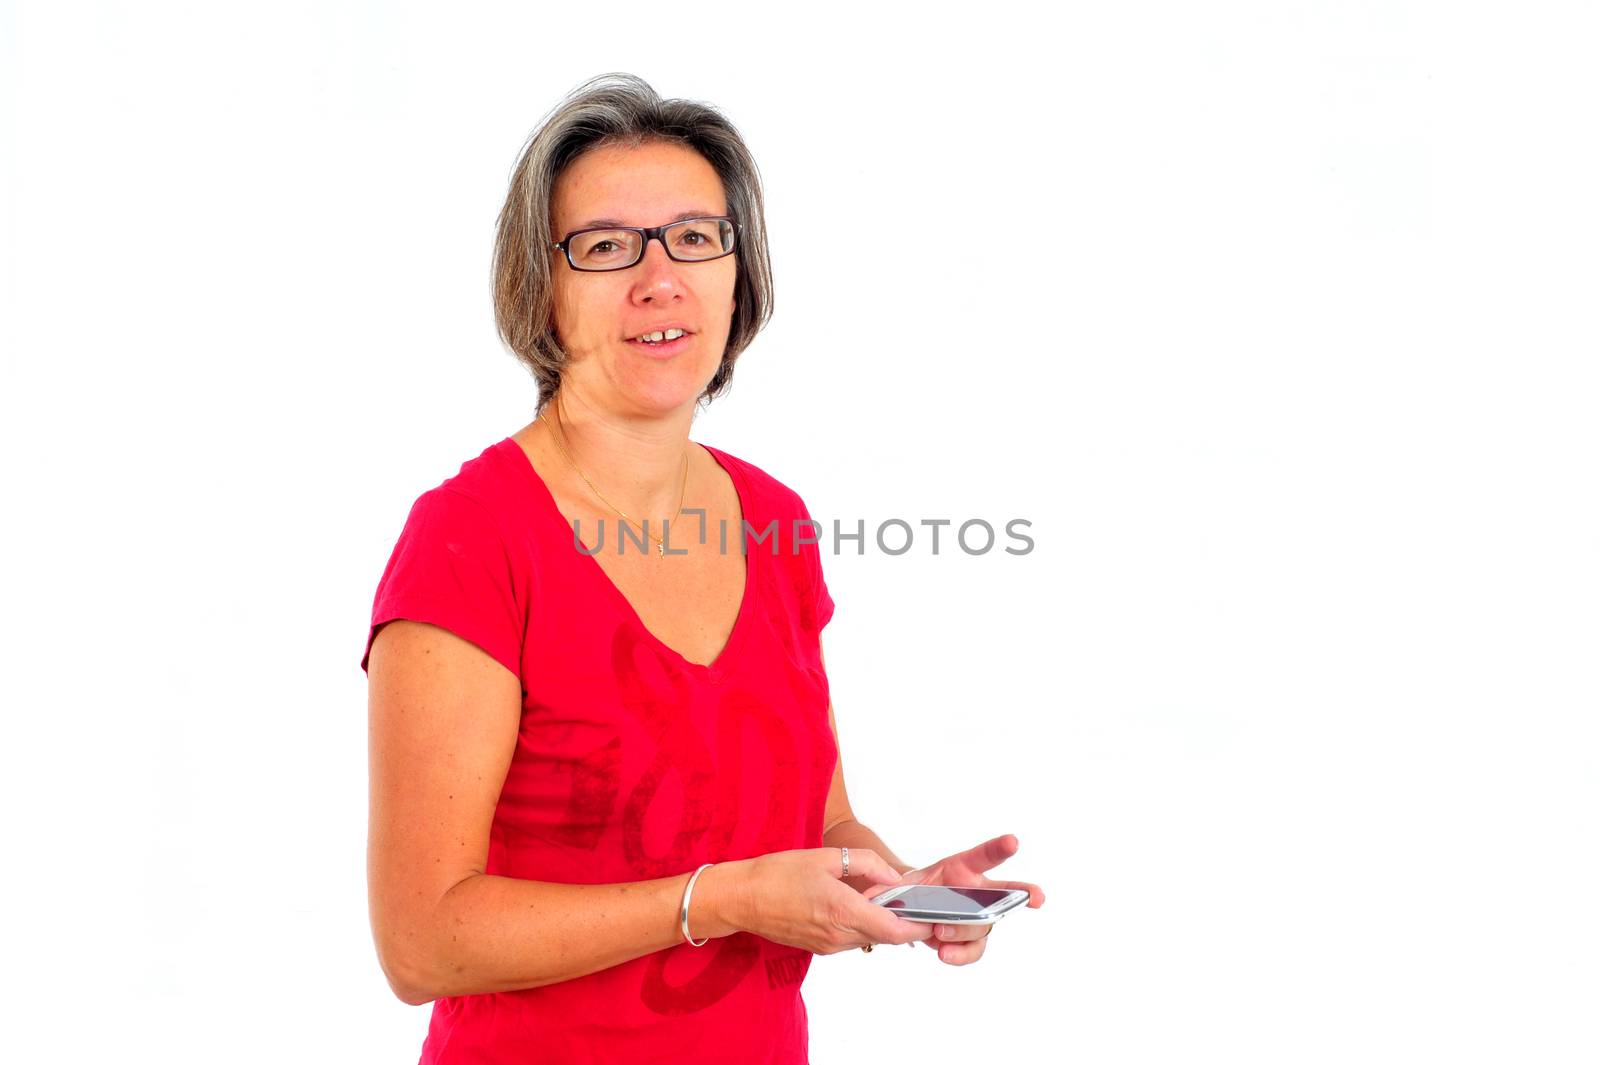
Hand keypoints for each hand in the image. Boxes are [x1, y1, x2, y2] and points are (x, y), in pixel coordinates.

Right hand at [736, 848, 929, 954]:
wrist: (742, 898)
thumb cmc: (778, 874)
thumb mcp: (827, 857)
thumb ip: (867, 864)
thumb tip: (894, 878)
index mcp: (843, 911)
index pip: (896, 931)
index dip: (919, 925)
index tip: (932, 913)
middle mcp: (839, 936)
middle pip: (887, 937)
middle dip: (903, 920)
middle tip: (910, 897)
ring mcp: (829, 946)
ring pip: (870, 938)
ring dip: (881, 922)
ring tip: (879, 896)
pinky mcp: (820, 948)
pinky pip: (852, 939)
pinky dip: (861, 924)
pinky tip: (853, 903)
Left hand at [899, 834, 1044, 966]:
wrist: (908, 911)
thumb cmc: (911, 890)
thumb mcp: (897, 881)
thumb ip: (888, 885)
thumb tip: (874, 895)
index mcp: (962, 868)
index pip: (984, 855)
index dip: (999, 848)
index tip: (1013, 842)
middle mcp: (977, 891)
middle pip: (1004, 892)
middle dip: (1024, 892)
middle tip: (1036, 896)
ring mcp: (977, 916)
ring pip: (984, 925)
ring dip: (964, 930)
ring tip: (940, 931)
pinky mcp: (969, 939)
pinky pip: (974, 949)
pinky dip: (962, 954)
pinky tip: (945, 954)